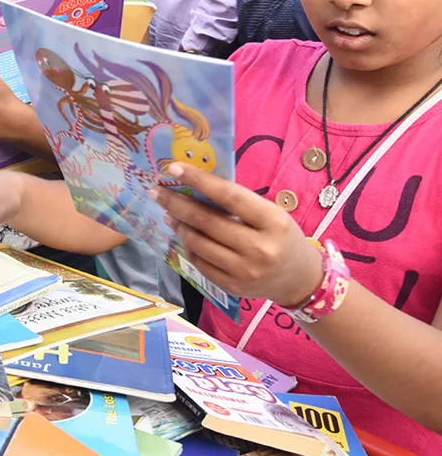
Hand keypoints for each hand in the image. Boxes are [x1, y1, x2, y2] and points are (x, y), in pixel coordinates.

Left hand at [153, 163, 323, 307]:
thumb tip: (193, 185)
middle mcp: (259, 249)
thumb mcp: (270, 213)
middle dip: (176, 203)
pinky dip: (188, 245)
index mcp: (273, 222)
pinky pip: (199, 262)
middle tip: (157, 191)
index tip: (174, 168)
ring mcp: (244, 271)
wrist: (298, 279)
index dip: (199, 180)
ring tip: (171, 213)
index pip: (229, 196)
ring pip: (197, 243)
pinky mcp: (231, 287)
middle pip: (206, 221)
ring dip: (179, 225)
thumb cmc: (281, 236)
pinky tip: (185, 234)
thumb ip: (237, 202)